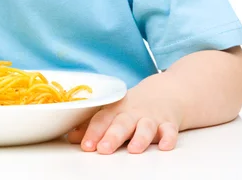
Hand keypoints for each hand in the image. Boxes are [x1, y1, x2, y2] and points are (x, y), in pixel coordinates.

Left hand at [67, 80, 182, 153]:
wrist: (166, 92)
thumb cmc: (134, 106)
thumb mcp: (113, 111)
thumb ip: (93, 125)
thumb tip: (70, 137)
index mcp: (116, 109)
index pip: (101, 119)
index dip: (92, 132)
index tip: (85, 146)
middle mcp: (132, 112)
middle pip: (121, 123)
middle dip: (112, 136)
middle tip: (103, 149)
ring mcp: (151, 117)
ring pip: (145, 127)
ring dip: (140, 138)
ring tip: (134, 149)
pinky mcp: (169, 123)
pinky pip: (170, 130)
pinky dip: (168, 137)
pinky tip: (164, 146)